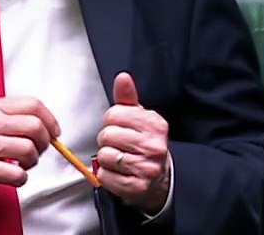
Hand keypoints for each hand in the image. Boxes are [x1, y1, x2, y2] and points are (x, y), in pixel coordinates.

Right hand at [0, 96, 59, 185]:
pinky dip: (21, 178)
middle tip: (38, 150)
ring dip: (32, 162)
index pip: (33, 105)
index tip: (54, 131)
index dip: (50, 120)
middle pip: (36, 128)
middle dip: (44, 143)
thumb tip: (43, 126)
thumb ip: (7, 115)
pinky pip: (17, 174)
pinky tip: (13, 176)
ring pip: (29, 151)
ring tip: (23, 164)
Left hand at [96, 73, 170, 214]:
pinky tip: (119, 173)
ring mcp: (146, 166)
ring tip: (119, 159)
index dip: (110, 122)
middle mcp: (154, 144)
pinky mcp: (136, 186)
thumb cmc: (144, 144)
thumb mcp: (139, 118)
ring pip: (104, 156)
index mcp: (155, 123)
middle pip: (106, 135)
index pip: (113, 114)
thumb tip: (122, 77)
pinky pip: (104, 176)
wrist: (159, 178)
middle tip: (119, 145)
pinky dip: (106, 176)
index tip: (121, 128)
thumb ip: (127, 98)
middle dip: (107, 141)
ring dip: (106, 160)